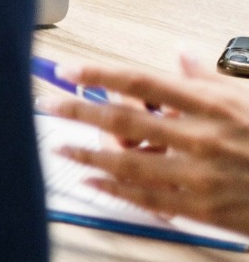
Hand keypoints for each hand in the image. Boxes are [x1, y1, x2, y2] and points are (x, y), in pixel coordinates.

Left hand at [41, 51, 248, 234]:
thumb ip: (209, 79)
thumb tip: (180, 53)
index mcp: (214, 105)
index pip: (143, 82)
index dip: (100, 74)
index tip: (68, 69)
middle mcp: (203, 138)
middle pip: (125, 119)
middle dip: (79, 109)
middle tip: (47, 104)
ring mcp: (200, 176)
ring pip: (127, 162)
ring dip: (86, 153)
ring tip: (60, 146)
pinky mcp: (202, 208)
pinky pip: (146, 198)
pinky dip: (113, 189)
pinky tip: (91, 181)